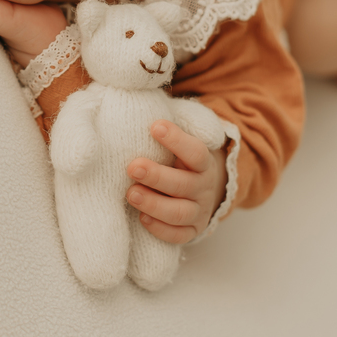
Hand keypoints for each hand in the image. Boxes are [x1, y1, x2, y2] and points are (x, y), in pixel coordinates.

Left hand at [125, 120, 228, 243]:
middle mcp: (204, 187)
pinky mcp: (192, 230)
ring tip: (131, 193)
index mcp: (204, 162)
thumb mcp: (182, 138)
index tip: (154, 126)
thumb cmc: (180, 158)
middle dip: (157, 176)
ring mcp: (199, 210)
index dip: (176, 139)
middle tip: (132, 167)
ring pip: (180, 212)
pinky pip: (179, 236)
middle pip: (184, 184)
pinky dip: (161, 230)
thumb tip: (137, 100)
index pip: (195, 151)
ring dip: (154, 204)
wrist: (205, 189)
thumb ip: (167, 125)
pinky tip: (141, 219)